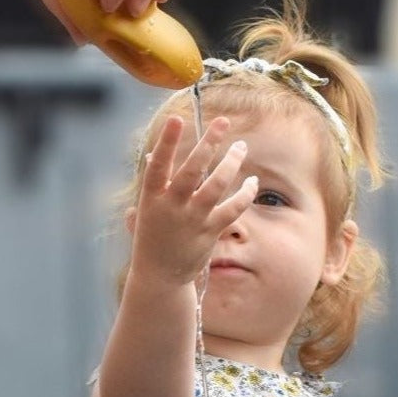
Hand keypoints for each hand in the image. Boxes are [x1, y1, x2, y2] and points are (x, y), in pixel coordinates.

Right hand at [129, 115, 257, 288]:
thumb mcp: (146, 211)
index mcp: (152, 199)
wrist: (160, 277)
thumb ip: (153, 185)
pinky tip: (252, 182)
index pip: (159, 165)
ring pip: (217, 185)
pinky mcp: (210, 232)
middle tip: (221, 121)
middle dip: (208, 143)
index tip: (176, 119)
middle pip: (193, 170)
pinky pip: (233, 208)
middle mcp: (173, 207)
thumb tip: (154, 156)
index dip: (166, 142)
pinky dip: (245, 194)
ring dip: (231, 163)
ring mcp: (193, 219)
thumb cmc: (151, 239)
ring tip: (240, 146)